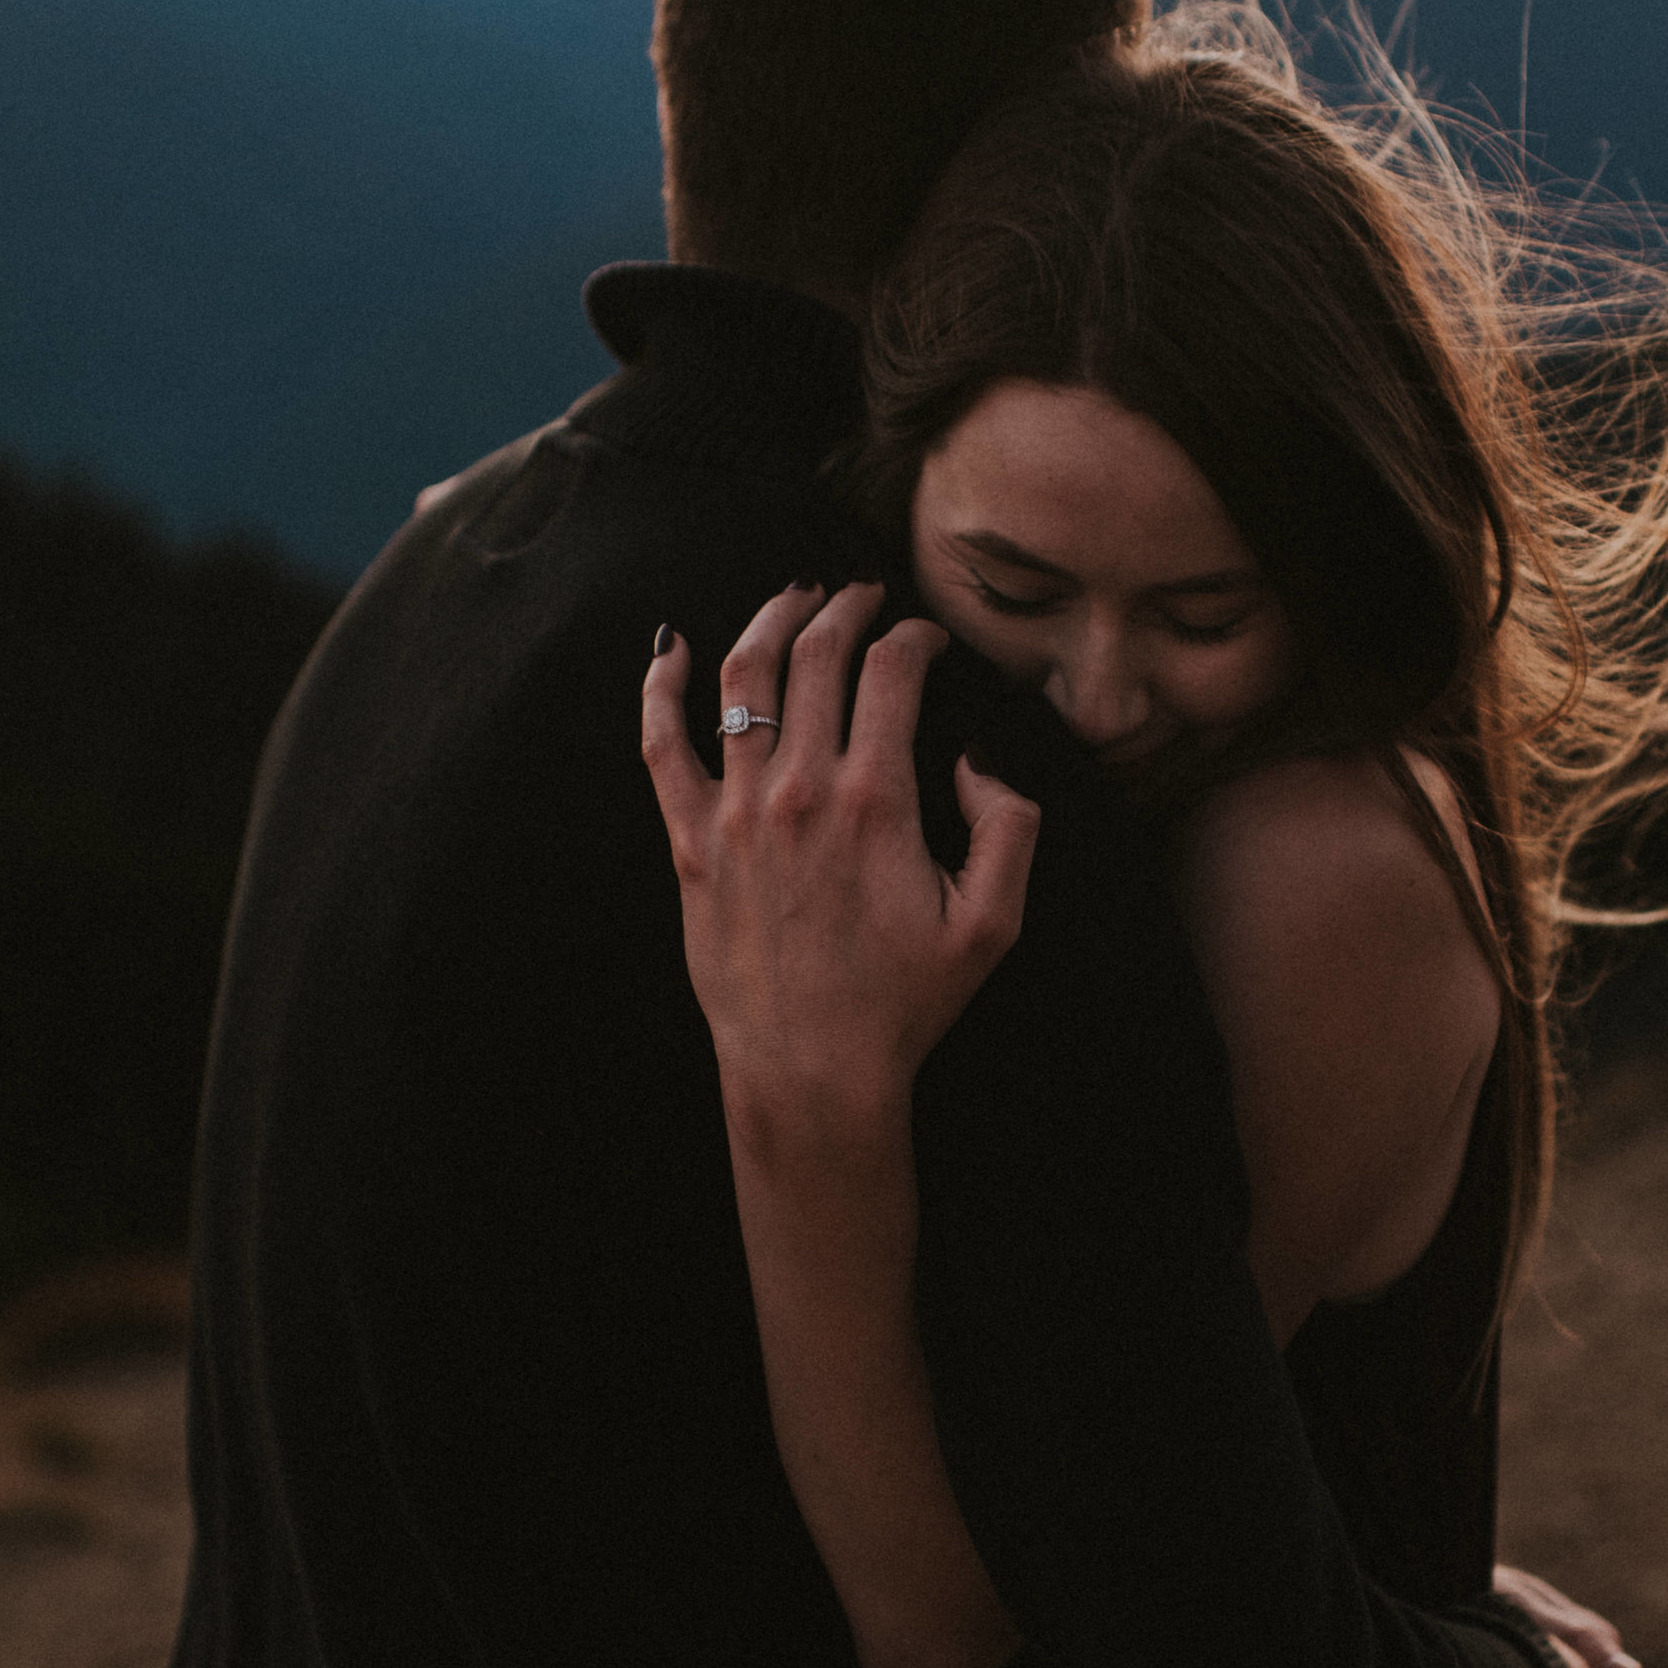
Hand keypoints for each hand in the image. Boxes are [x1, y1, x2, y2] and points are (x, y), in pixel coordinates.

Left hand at [642, 584, 1040, 1146]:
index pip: (890, 671)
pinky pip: (660, 744)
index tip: (925, 639)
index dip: (913, 636)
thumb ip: (1009, 826)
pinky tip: (667, 647)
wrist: (810, 1070)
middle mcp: (800, 790)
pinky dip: (658, 685)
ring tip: (793, 598)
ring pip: (741, 678)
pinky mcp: (688, 843)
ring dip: (769, 620)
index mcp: (877, 800)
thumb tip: (972, 758)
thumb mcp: (992, 924)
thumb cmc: (903, 1004)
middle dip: (845, 609)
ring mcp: (736, 812)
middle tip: (861, 596)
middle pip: (815, 656)